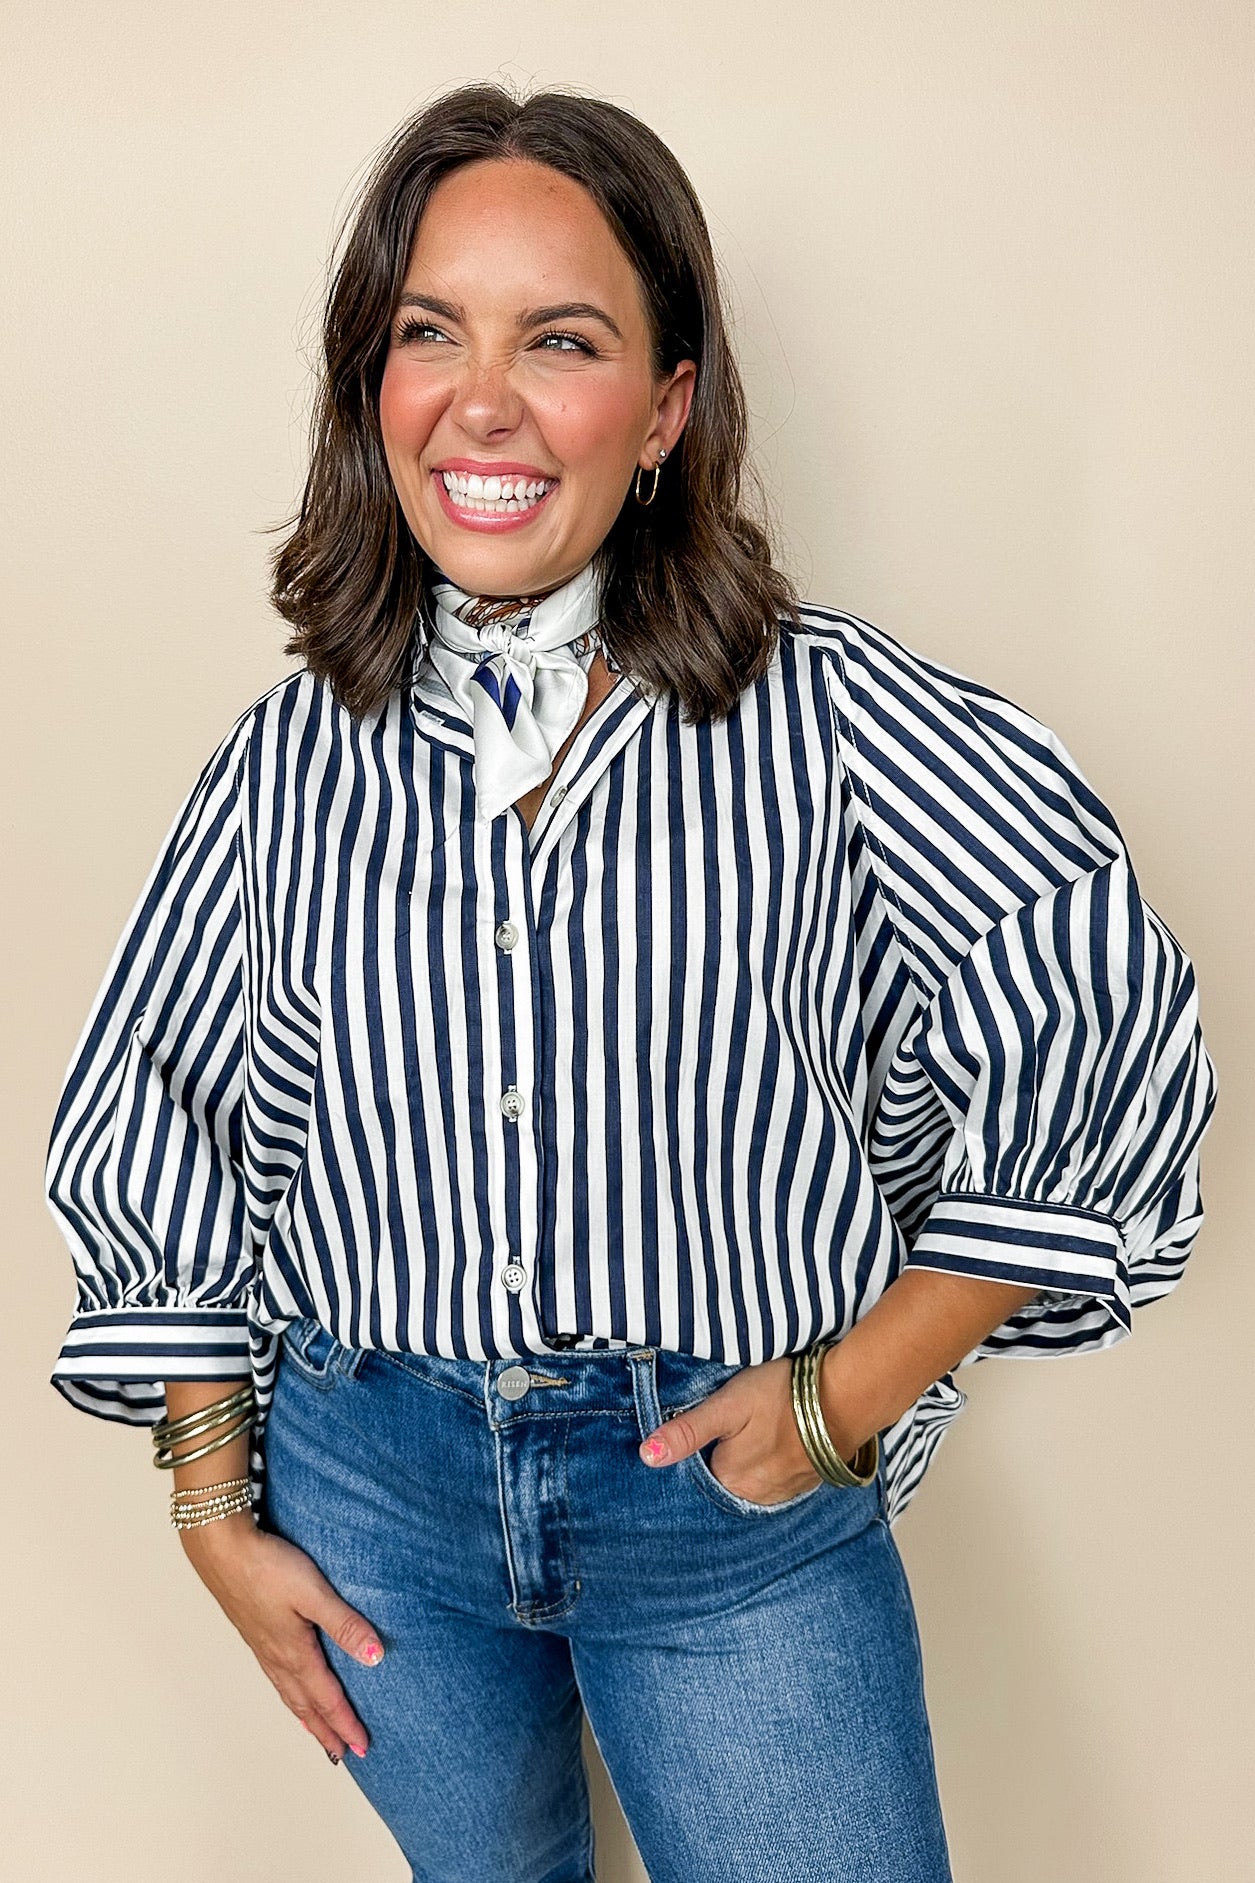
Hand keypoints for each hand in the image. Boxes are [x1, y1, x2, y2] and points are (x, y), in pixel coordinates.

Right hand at [179, 1514, 384, 1761]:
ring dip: (307, 1716)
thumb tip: (374, 1657)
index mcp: (294, 1652)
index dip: (346, 1724)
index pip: (327, 1698)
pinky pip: (277, 1677)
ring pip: (289, 1693)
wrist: (221, 1549)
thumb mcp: (313, 1593)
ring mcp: (263, 1646)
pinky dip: (290, 1694)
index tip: (363, 1748)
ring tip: (318, 1732)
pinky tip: (290, 1686)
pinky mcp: (254, 1632)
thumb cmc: (267, 1566)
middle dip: (326, 1730)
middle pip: (306, 1705)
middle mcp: (277, 1657)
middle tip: (343, 1754)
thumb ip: (344, 1623)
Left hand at [636, 1357, 861, 1504]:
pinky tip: (771, 1442)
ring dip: (745, 1463)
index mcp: (729, 1480)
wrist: (845, 1398)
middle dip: (717, 1459)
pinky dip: (769, 1464)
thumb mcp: (727, 1406)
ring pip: (749, 1480)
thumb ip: (687, 1431)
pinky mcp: (805, 1481)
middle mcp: (754, 1496)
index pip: (695, 1474)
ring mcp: (782, 1492)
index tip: (699, 1432)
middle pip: (722, 1480)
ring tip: (749, 1434)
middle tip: (726, 1428)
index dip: (693, 1451)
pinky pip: (774, 1479)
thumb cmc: (781, 1396)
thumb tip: (647, 1456)